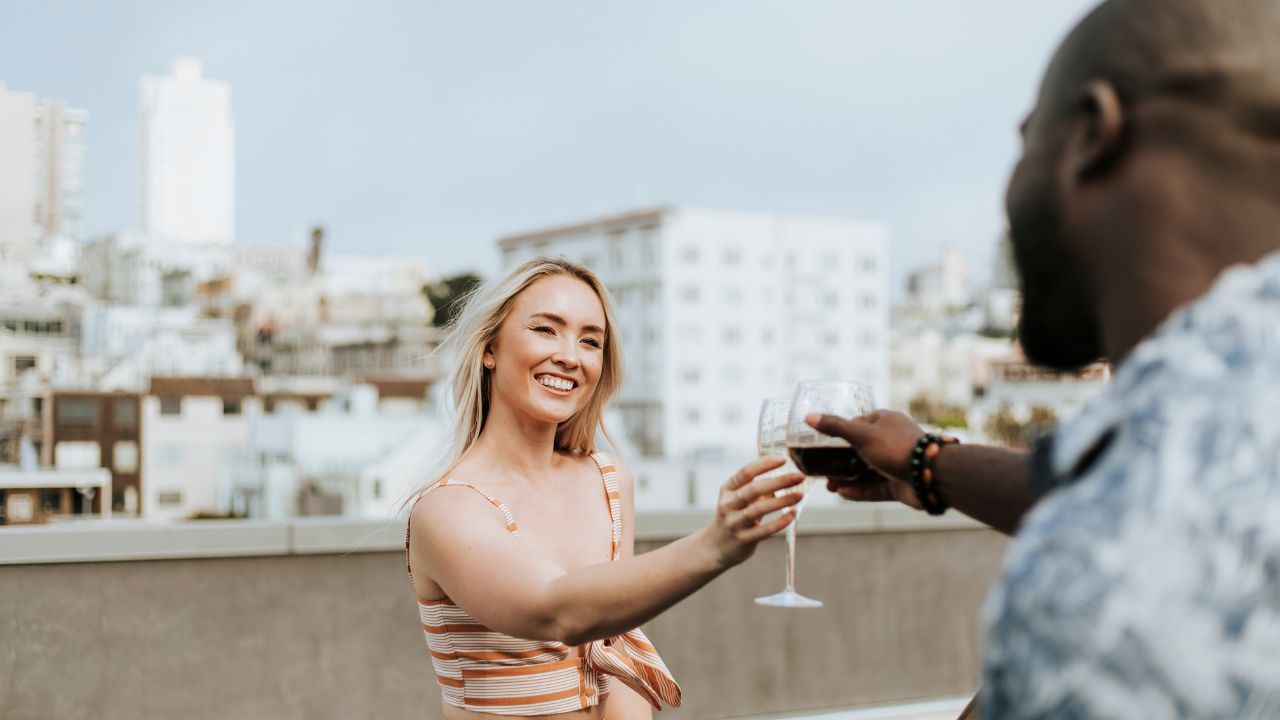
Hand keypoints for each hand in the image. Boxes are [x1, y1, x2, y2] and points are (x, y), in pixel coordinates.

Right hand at [705, 457, 803, 566]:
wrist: (715, 547)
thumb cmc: (733, 518)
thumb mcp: (737, 499)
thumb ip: (757, 489)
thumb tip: (784, 477)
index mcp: (727, 490)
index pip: (746, 472)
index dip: (765, 464)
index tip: (783, 459)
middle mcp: (728, 504)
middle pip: (754, 489)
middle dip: (779, 481)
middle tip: (799, 476)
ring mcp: (734, 523)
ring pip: (759, 509)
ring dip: (782, 501)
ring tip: (800, 495)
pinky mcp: (743, 539)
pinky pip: (765, 530)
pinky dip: (780, 522)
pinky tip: (792, 514)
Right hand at [805, 410, 925, 509]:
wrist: (930, 475)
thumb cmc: (897, 448)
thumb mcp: (861, 435)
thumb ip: (835, 427)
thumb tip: (809, 417)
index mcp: (885, 422)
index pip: (858, 424)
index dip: (840, 434)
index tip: (823, 444)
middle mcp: (891, 441)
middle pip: (860, 451)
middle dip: (840, 462)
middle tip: (823, 471)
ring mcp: (895, 464)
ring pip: (867, 472)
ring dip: (847, 479)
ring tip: (829, 486)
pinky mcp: (899, 484)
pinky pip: (875, 488)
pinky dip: (859, 491)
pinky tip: (843, 494)